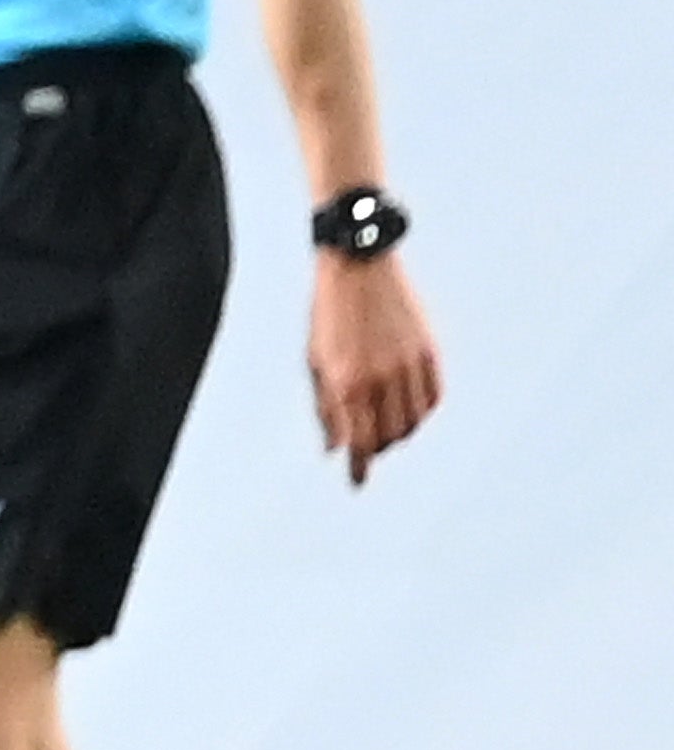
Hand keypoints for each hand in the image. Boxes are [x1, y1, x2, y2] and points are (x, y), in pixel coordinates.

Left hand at [306, 248, 440, 482]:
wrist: (358, 266)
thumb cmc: (328, 314)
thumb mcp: (315, 360)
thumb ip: (325, 407)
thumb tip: (333, 448)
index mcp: (346, 382)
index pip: (358, 441)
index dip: (360, 467)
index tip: (358, 483)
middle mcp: (380, 378)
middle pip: (388, 436)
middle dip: (377, 448)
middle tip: (367, 447)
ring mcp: (408, 365)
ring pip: (412, 422)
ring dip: (399, 433)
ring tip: (386, 429)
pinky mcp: (429, 351)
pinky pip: (433, 398)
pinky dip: (422, 411)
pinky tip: (410, 410)